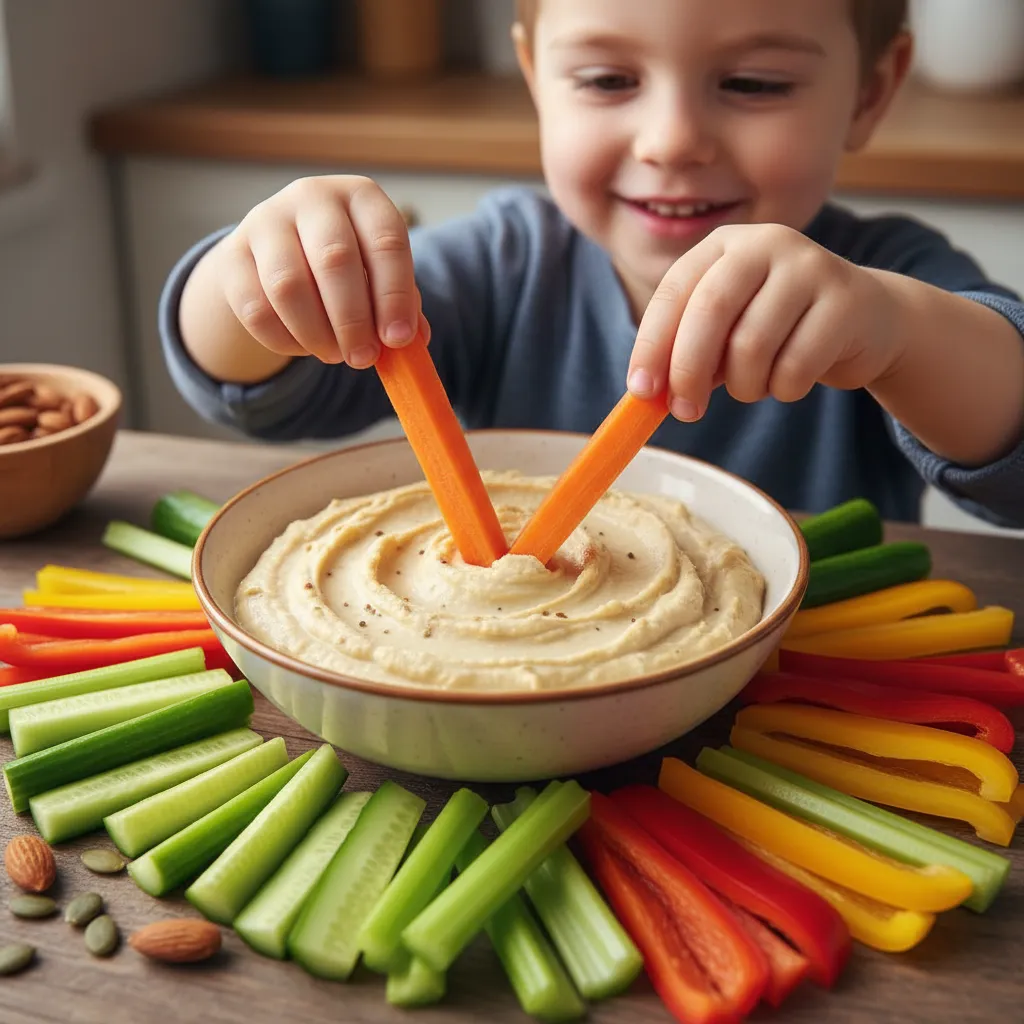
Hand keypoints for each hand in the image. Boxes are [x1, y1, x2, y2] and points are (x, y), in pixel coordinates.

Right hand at [213, 175, 428, 368]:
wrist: (279, 253)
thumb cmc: (348, 266)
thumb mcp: (379, 274)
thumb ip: (401, 306)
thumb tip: (414, 342)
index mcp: (361, 196)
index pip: (386, 240)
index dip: (395, 295)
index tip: (398, 339)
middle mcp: (312, 197)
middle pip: (335, 260)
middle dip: (353, 320)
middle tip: (363, 358)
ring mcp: (265, 220)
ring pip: (288, 285)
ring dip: (316, 333)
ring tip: (334, 355)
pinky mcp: (232, 254)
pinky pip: (255, 308)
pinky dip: (283, 340)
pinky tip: (304, 348)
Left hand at [626, 224, 902, 420]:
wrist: (866, 320)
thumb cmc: (778, 328)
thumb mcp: (726, 331)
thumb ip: (686, 352)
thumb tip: (647, 394)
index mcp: (723, 245)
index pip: (673, 292)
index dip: (652, 345)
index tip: (641, 391)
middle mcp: (765, 243)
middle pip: (710, 311)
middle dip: (688, 370)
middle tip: (685, 411)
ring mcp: (810, 267)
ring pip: (751, 346)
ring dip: (743, 386)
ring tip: (752, 386)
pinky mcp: (845, 302)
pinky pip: (795, 366)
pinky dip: (783, 389)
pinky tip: (789, 380)